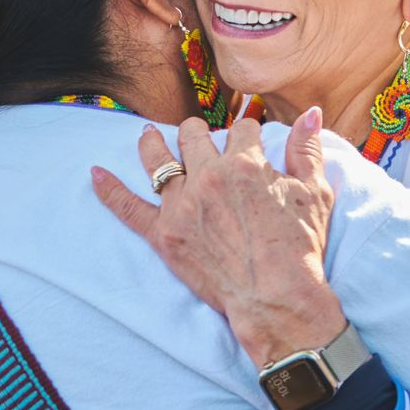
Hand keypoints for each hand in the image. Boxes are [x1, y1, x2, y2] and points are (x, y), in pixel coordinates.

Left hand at [91, 109, 346, 367]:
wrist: (276, 297)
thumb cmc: (300, 247)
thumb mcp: (314, 193)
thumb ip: (307, 149)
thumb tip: (310, 112)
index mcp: (245, 163)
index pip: (242, 130)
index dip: (248, 135)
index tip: (250, 144)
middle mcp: (208, 177)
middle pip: (195, 136)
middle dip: (200, 133)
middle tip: (203, 140)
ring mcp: (182, 206)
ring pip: (158, 160)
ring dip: (153, 143)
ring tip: (149, 135)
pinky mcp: (164, 235)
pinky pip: (128, 208)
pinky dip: (109, 190)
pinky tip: (94, 173)